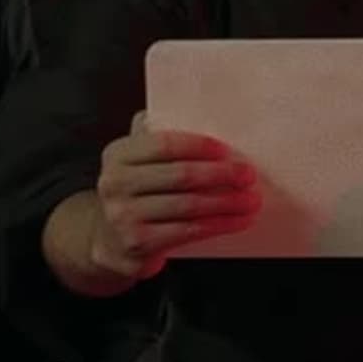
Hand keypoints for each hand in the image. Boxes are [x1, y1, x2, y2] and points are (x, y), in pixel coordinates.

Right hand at [89, 112, 260, 279]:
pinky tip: (238, 221)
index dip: (199, 146)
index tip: (227, 150)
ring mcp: (123, 214)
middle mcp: (114, 183)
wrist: (111, 243)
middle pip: (180, 174)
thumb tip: (201, 118)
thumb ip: (156, 141)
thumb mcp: (136, 164)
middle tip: (247, 175)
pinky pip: (189, 230)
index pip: (163, 144)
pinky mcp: (138, 242)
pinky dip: (219, 224)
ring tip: (251, 200)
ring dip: (227, 202)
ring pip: (189, 205)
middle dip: (220, 174)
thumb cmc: (135, 196)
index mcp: (117, 154)